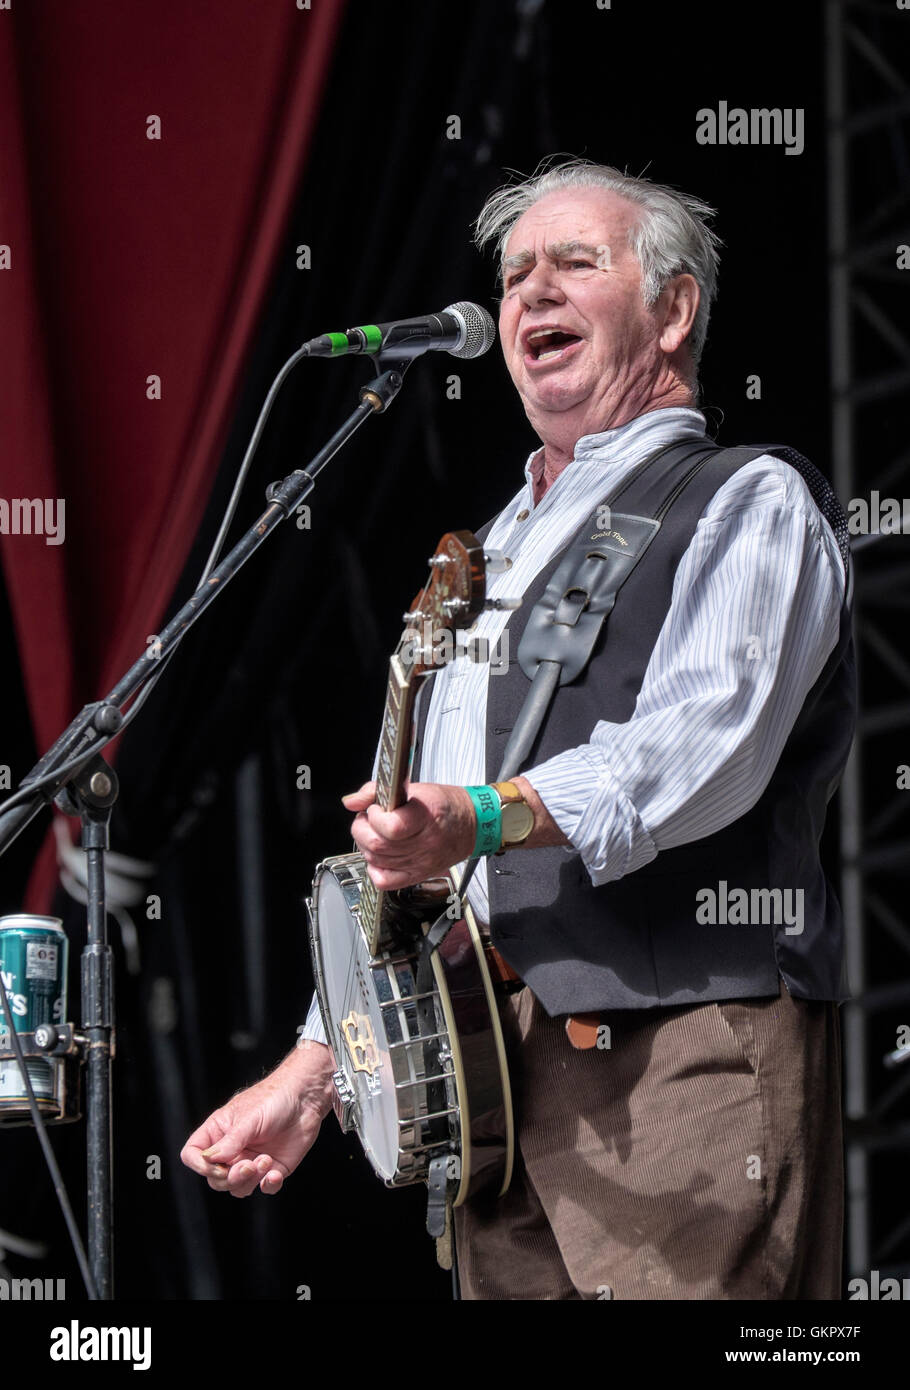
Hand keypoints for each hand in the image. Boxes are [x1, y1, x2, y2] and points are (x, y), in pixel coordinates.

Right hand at [180, 1043, 334, 1196]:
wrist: (307, 1098)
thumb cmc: (274, 1099)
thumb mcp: (249, 1117)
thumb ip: (230, 1141)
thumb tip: (209, 1160)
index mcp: (219, 1131)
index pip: (193, 1154)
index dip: (200, 1165)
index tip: (217, 1165)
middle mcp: (232, 1149)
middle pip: (215, 1179)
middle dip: (230, 1177)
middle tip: (249, 1164)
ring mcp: (251, 1160)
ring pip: (237, 1188)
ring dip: (249, 1181)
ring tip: (266, 1161)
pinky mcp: (273, 1168)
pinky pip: (264, 1188)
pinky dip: (268, 1185)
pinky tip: (276, 1174)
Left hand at [343, 780, 476, 889]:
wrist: (472, 825)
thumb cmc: (446, 806)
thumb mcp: (415, 788)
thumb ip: (378, 790)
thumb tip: (351, 801)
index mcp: (426, 817)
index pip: (391, 827)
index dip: (375, 816)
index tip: (376, 808)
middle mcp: (424, 844)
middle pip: (378, 845)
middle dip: (362, 829)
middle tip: (369, 818)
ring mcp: (420, 863)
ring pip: (376, 860)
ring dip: (366, 844)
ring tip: (375, 832)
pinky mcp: (417, 875)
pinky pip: (384, 881)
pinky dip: (374, 867)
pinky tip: (379, 854)